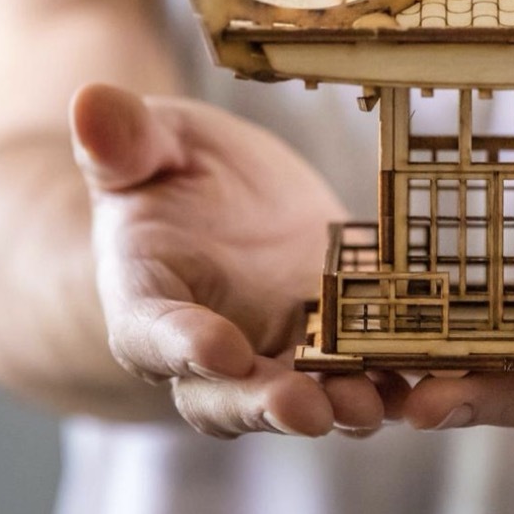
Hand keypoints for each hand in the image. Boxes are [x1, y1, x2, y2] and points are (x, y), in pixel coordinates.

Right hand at [70, 83, 405, 437]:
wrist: (216, 195)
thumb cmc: (167, 168)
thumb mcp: (151, 141)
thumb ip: (123, 141)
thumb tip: (89, 103)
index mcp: (147, 298)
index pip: (154, 332)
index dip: (183, 345)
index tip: (221, 349)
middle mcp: (210, 343)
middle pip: (226, 395)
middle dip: (265, 405)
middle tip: (307, 409)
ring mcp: (275, 347)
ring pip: (298, 394)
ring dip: (335, 405)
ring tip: (373, 406)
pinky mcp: (332, 335)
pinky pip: (359, 366)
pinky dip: (388, 377)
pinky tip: (424, 378)